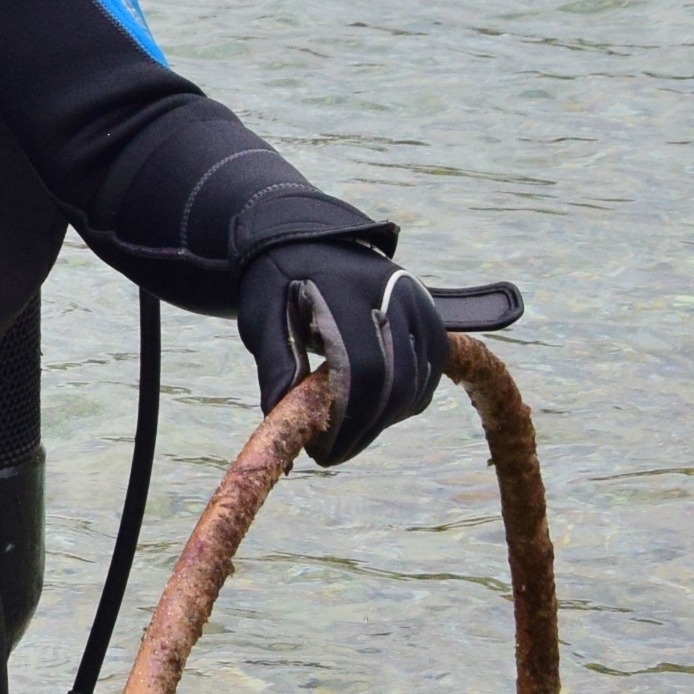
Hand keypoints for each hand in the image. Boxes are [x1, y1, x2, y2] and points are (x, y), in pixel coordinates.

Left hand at [236, 238, 447, 466]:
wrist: (309, 239)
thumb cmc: (278, 281)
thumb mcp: (261, 314)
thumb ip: (276, 362)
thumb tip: (283, 416)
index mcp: (345, 290)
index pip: (364, 367)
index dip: (347, 417)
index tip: (321, 449)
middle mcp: (393, 294)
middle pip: (396, 383)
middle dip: (364, 429)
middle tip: (330, 455)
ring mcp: (419, 304)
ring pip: (417, 385)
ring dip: (382, 420)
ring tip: (343, 433)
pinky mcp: (432, 318)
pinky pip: (429, 375)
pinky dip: (403, 401)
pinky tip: (368, 409)